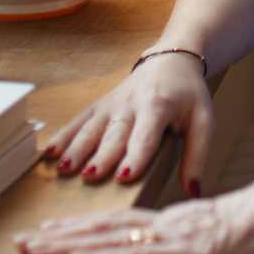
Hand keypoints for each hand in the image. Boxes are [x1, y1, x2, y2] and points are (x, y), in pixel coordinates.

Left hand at [15, 160, 253, 253]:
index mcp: (185, 226)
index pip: (126, 229)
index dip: (88, 232)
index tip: (54, 235)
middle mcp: (175, 224)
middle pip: (109, 230)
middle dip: (64, 236)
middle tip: (25, 239)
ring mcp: (180, 233)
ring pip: (115, 238)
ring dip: (72, 244)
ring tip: (37, 247)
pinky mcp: (190, 246)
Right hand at [43, 51, 213, 195]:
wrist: (172, 61)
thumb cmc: (188, 96)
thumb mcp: (203, 120)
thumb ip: (198, 156)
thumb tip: (194, 192)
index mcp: (160, 107)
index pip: (147, 136)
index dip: (136, 156)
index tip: (124, 176)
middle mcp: (132, 105)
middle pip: (115, 135)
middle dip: (102, 156)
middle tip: (89, 177)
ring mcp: (112, 104)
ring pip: (92, 129)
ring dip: (77, 149)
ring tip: (64, 169)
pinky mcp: (99, 105)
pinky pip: (79, 121)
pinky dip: (63, 136)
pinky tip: (49, 153)